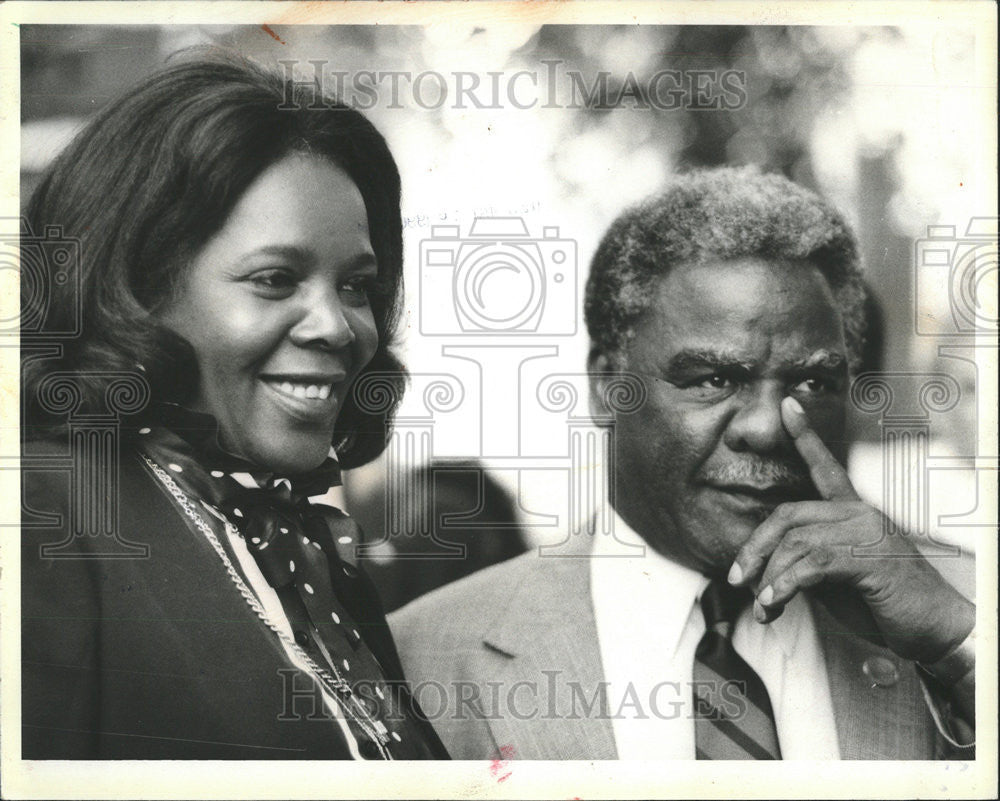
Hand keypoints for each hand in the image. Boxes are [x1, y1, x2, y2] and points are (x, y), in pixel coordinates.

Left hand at [729, 397, 974, 663]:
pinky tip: (775, 604)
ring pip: (795, 542)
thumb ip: (807, 561)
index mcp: (854, 513)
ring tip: (763, 608)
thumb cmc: (886, 605)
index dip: (804, 436)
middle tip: (736, 580)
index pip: (825, 468)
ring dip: (769, 579)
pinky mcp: (869, 558)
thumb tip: (766, 567)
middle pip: (787, 515)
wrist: (936, 630)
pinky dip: (785, 586)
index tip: (787, 405)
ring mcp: (866, 532)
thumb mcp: (837, 579)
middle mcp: (859, 514)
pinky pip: (811, 565)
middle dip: (754, 549)